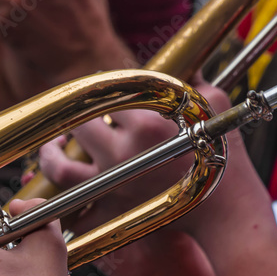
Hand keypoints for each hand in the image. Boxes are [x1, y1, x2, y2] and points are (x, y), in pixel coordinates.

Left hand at [37, 83, 266, 241]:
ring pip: (60, 168)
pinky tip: (53, 193)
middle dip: (73, 116)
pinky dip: (59, 206)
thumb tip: (177, 61)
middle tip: (76, 115)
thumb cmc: (224, 156)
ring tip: (54, 146)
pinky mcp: (111, 212)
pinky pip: (74, 214)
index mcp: (145, 125)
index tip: (99, 87)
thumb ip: (191, 79)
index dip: (100, 88)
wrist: (228, 212)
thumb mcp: (214, 107)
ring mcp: (112, 186)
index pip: (107, 94)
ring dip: (49, 155)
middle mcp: (122, 154)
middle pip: (77, 125)